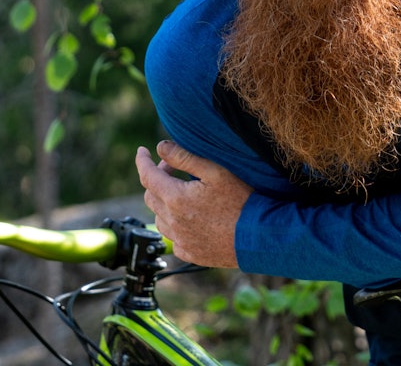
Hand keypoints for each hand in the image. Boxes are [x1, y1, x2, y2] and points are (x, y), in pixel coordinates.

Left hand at [135, 141, 252, 267]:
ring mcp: (180, 240)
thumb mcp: (215, 171)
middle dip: (157, 179)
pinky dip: (174, 224)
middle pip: (150, 196)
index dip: (142, 161)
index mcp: (175, 198)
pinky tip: (190, 218)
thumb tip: (160, 147)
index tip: (142, 151)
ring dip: (164, 202)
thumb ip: (185, 157)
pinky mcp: (190, 253)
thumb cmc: (241, 201)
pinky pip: (172, 237)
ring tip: (184, 193)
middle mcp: (173, 221)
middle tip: (174, 169)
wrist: (258, 237)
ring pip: (159, 218)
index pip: (147, 176)